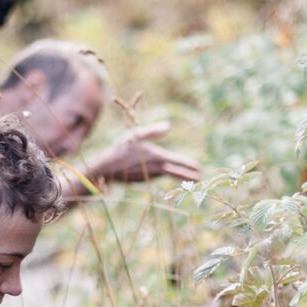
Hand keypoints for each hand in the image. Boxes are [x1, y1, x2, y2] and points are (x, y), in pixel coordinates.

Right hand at [80, 123, 201, 187]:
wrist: (106, 168)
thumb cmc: (120, 149)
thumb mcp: (136, 135)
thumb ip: (153, 131)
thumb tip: (168, 126)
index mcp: (158, 158)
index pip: (178, 163)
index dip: (190, 166)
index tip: (200, 169)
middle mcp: (156, 170)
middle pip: (177, 174)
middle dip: (189, 177)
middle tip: (201, 180)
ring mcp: (150, 177)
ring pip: (168, 175)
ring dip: (178, 177)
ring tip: (189, 177)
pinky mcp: (144, 180)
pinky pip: (158, 177)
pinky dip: (166, 176)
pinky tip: (167, 173)